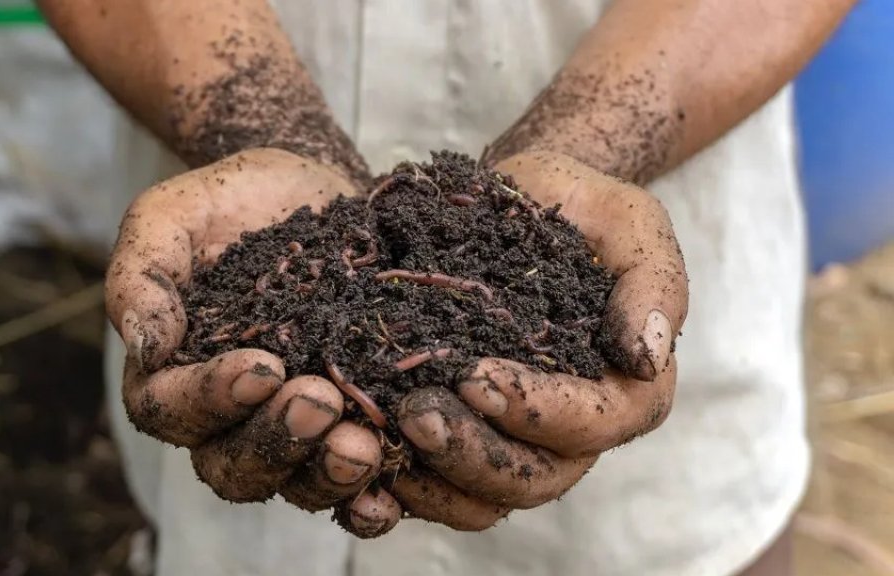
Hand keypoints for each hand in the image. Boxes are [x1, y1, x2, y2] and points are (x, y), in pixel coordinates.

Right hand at [106, 148, 399, 536]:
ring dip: (328, 474)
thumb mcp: (169, 219)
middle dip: (277, 442)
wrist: (305, 185)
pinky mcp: (353, 419)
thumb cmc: (226, 203)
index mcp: (173, 375)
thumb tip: (145, 347)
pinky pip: (359, 476)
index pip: (171, 412)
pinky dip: (374, 491)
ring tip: (365, 447)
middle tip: (320, 401)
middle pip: (235, 467)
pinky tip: (394, 482)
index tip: (261, 366)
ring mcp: (294, 424)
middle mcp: (230, 416)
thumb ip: (142, 277)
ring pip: (298, 482)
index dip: (210, 400)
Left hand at [391, 151, 688, 528]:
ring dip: (433, 479)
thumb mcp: (628, 222)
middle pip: (533, 478)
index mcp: (626, 388)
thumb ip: (652, 283)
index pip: (593, 424)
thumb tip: (647, 357)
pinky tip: (362, 453)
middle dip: (474, 453)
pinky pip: (439, 483)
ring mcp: (515, 438)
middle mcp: (574, 428)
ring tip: (379, 438)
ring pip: (483, 495)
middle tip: (414, 412)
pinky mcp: (466, 433)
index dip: (537, 411)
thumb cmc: (577, 205)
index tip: (476, 375)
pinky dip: (402, 482)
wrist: (515, 197)